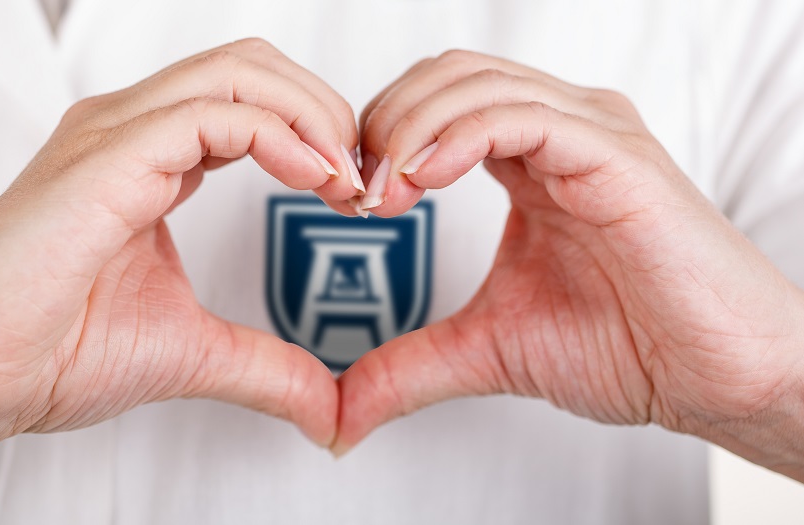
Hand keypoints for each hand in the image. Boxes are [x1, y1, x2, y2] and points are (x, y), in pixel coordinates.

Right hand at [0, 38, 365, 443]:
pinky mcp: (107, 158)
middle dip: (326, 110)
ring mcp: (114, 136)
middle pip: (253, 66)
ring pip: (240, 72)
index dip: (316, 136)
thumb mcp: (188, 353)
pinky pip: (215, 114)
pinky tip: (314, 181)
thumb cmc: (40, 350)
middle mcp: (128, 133)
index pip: (249, 102)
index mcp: (144, 160)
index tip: (355, 198)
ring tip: (347, 178)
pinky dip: (282, 136)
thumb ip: (263, 367)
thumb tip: (325, 408)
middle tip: (364, 177)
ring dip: (314, 116)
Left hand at [336, 50, 803, 479]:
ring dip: (408, 129)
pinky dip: (459, 135)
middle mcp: (560, 131)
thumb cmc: (630, 347)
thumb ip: (412, 366)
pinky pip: (522, 115)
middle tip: (356, 193)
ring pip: (474, 82)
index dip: (377, 138)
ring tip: (384, 193)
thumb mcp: (488, 350)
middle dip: (382, 124)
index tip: (349, 202)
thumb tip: (342, 411)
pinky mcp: (616, 155)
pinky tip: (425, 178)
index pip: (433, 101)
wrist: (717, 378)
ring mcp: (590, 134)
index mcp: (531, 159)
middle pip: (444, 76)